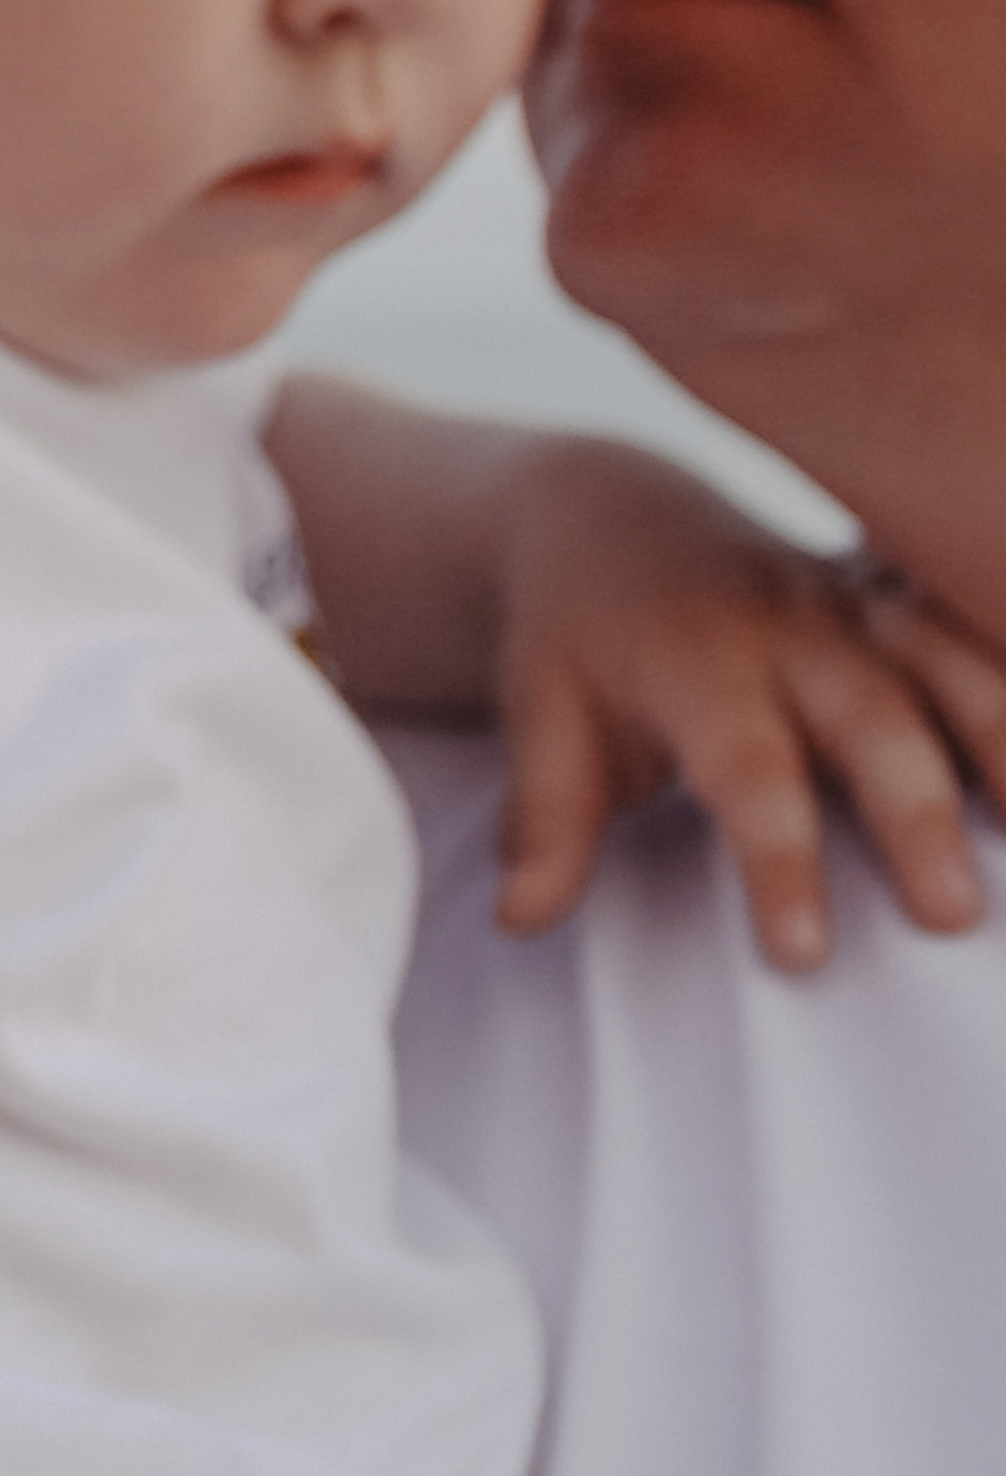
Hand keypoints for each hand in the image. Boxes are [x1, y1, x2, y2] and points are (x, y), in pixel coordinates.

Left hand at [490, 441, 1004, 968]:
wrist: (613, 520)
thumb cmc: (577, 640)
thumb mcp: (540, 713)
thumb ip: (545, 817)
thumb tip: (519, 920)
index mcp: (700, 661)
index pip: (745, 769)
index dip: (777, 858)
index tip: (802, 956)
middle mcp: (795, 627)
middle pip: (873, 719)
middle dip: (915, 814)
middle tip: (953, 917)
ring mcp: (861, 606)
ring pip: (953, 662)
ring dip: (1005, 735)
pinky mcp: (905, 600)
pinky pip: (975, 629)